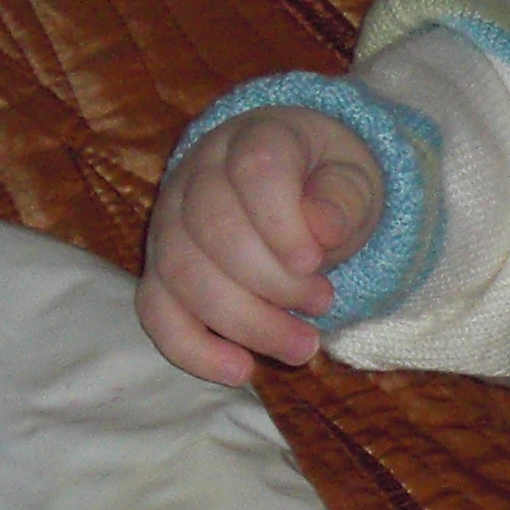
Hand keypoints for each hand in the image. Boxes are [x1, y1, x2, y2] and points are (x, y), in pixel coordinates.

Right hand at [137, 105, 383, 384]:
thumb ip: (344, 198)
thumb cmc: (326, 180)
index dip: (282, 221)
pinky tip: (240, 371)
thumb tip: (324, 229)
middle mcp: (199, 174)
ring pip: (182, 274)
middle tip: (324, 303)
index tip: (316, 262)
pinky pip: (155, 311)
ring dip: (244, 321)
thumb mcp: (355, 178)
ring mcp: (170, 222)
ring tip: (302, 346)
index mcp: (255, 137)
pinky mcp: (160, 269)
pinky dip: (192, 349)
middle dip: (272, 283)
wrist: (296, 180)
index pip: (254, 169)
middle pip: (213, 230)